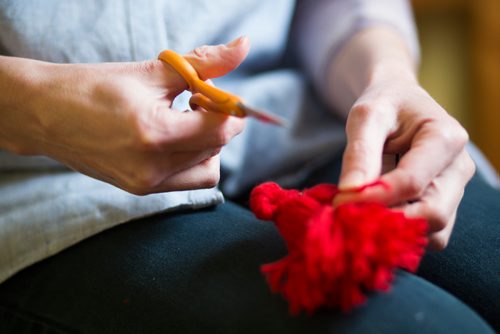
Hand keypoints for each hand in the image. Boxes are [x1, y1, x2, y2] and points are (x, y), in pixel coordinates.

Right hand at [1, 37, 249, 193]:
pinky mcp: (141, 190)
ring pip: (207, 169)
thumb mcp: (152, 71)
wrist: (46, 115)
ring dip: (208, 144)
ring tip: (182, 121)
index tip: (221, 95)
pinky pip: (187, 179)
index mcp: (154, 134)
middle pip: (217, 149)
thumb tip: (244, 46)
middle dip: (218, 123)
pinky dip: (192, 159)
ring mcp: (146, 184)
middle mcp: (152, 167)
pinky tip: (173, 138)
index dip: (232, 111)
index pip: (221, 130)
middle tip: (196, 101)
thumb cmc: (94, 86)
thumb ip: (204, 63)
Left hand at [333, 79, 475, 249]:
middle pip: (433, 214)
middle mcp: (458, 168)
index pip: (412, 182)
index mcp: (445, 137)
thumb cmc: (384, 104)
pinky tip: (375, 219)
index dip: (374, 198)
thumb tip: (350, 193)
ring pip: (434, 232)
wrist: (399, 103)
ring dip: (396, 233)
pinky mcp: (444, 205)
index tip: (340, 203)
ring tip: (361, 217)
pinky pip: (429, 235)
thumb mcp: (366, 116)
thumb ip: (360, 152)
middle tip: (350, 217)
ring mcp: (455, 190)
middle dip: (389, 222)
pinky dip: (402, 235)